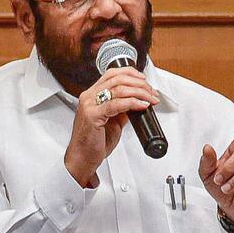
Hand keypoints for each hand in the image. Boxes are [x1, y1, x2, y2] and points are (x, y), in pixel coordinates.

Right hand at [65, 67, 158, 186]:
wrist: (82, 159)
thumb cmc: (92, 143)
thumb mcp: (111, 122)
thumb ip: (121, 110)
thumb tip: (136, 103)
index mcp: (92, 95)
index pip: (112, 74)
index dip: (131, 73)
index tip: (144, 80)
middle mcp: (89, 97)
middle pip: (117, 79)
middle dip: (139, 84)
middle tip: (151, 92)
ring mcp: (89, 105)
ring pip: (118, 89)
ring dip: (139, 92)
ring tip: (150, 99)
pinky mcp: (92, 115)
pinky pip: (116, 104)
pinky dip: (133, 102)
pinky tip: (142, 105)